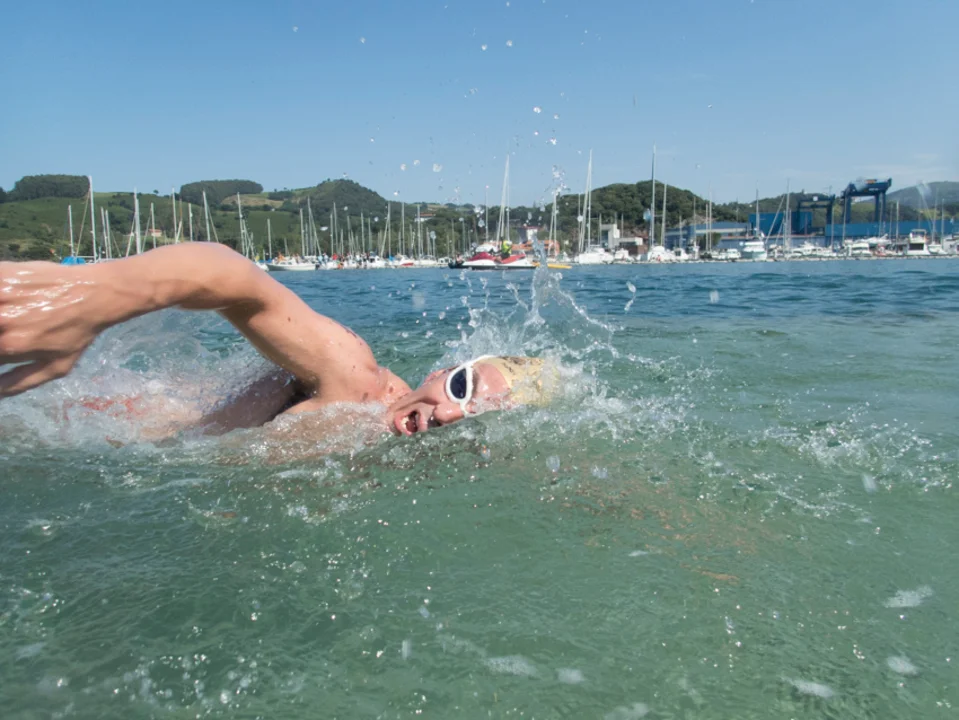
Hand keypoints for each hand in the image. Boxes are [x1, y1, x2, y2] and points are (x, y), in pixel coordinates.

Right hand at [0, 261, 114, 396]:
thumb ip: (18, 382)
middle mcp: (1, 320)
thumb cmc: (77, 334)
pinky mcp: (3, 273)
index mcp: (9, 346)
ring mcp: (1, 294)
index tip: (5, 350)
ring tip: (8, 319)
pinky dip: (0, 296)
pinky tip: (6, 303)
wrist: (95, 294)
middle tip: (8, 333)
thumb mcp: (55, 367)